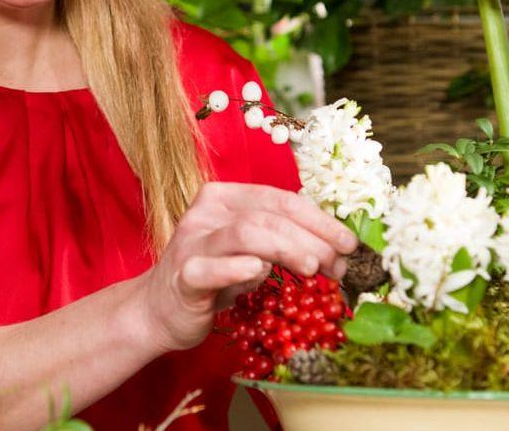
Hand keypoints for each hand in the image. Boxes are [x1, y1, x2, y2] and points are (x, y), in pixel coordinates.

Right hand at [127, 182, 357, 352]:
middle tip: (338, 265)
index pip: (281, 199)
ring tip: (313, 269)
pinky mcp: (183, 275)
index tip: (349, 243)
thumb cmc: (213, 278)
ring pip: (245, 233)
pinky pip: (209, 268)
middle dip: (312, 239)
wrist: (159, 310)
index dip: (320, 220)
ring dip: (286, 248)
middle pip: (268, 216)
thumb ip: (282, 242)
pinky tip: (260, 273)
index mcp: (225, 197)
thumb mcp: (251, 253)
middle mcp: (207, 212)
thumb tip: (337, 250)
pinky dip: (236, 268)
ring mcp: (192, 242)